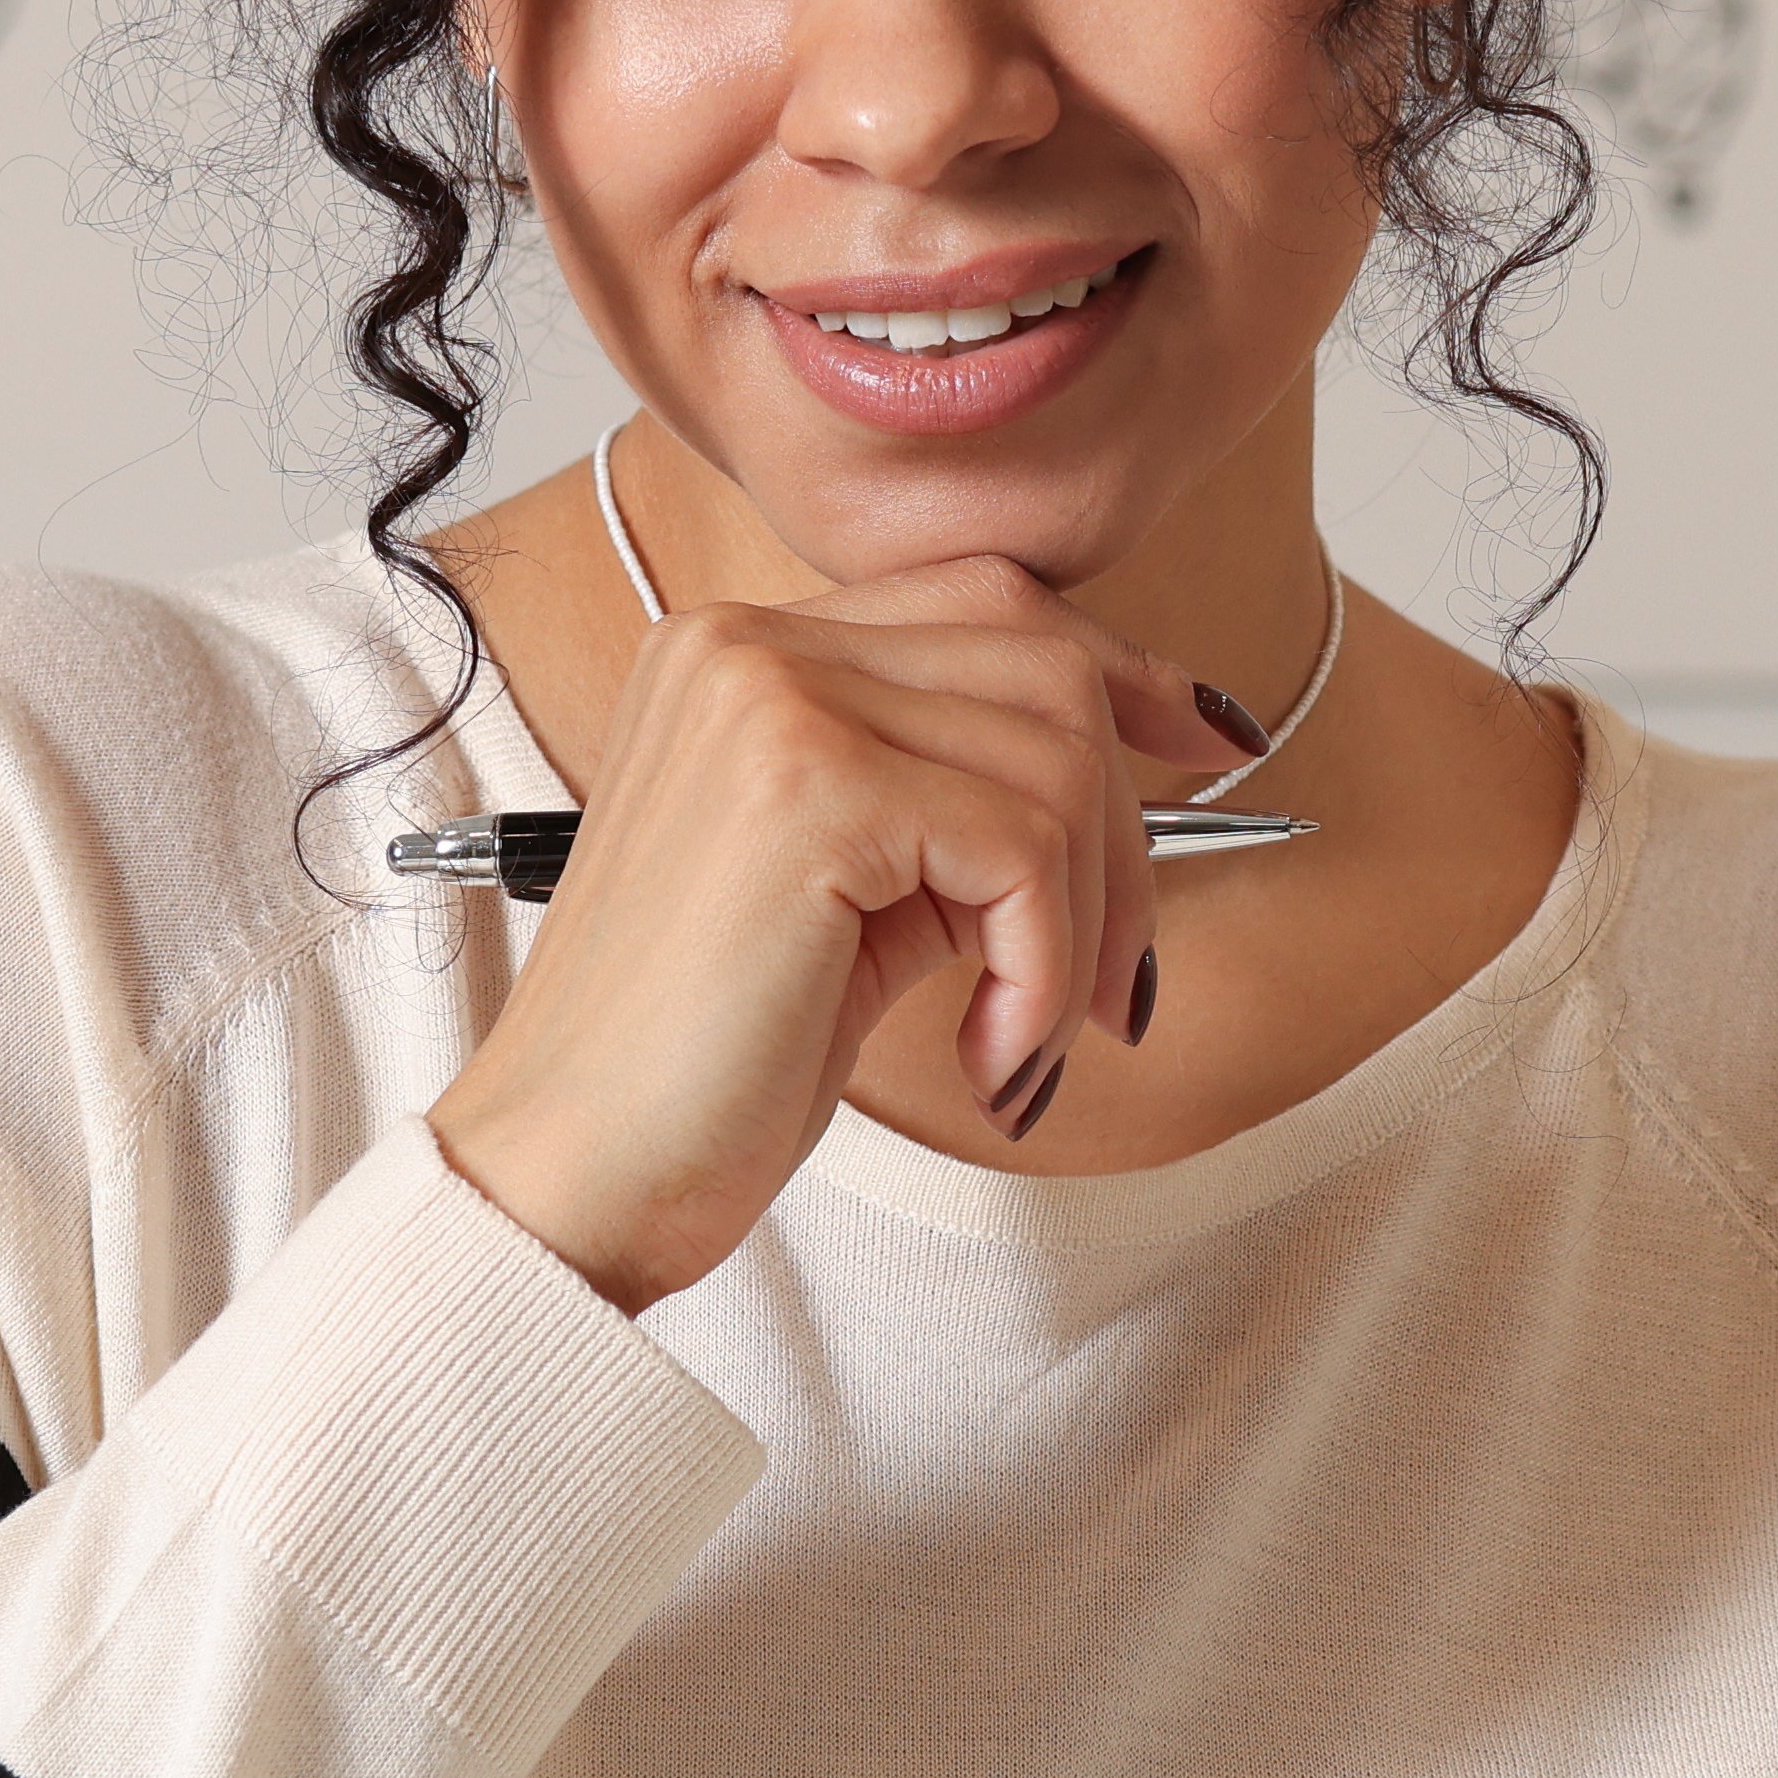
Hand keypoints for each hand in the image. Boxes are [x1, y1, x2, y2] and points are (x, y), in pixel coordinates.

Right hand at [429, 557, 1214, 1309]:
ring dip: (1088, 926)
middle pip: (1044, 668)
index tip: (1207, 743)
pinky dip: (1046, 971)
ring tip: (1027, 1038)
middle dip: (1123, 834)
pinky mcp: (811, 789)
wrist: (570, 1175)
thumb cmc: (700, 1064)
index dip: (1120, 669)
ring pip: (1056, 761)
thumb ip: (948, 802)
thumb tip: (1138, 758)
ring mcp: (772, 703)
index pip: (985, 602)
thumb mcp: (848, 893)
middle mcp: (745, 645)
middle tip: (1110, 984)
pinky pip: (1026, 851)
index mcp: (737, 653)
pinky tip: (993, 1061)